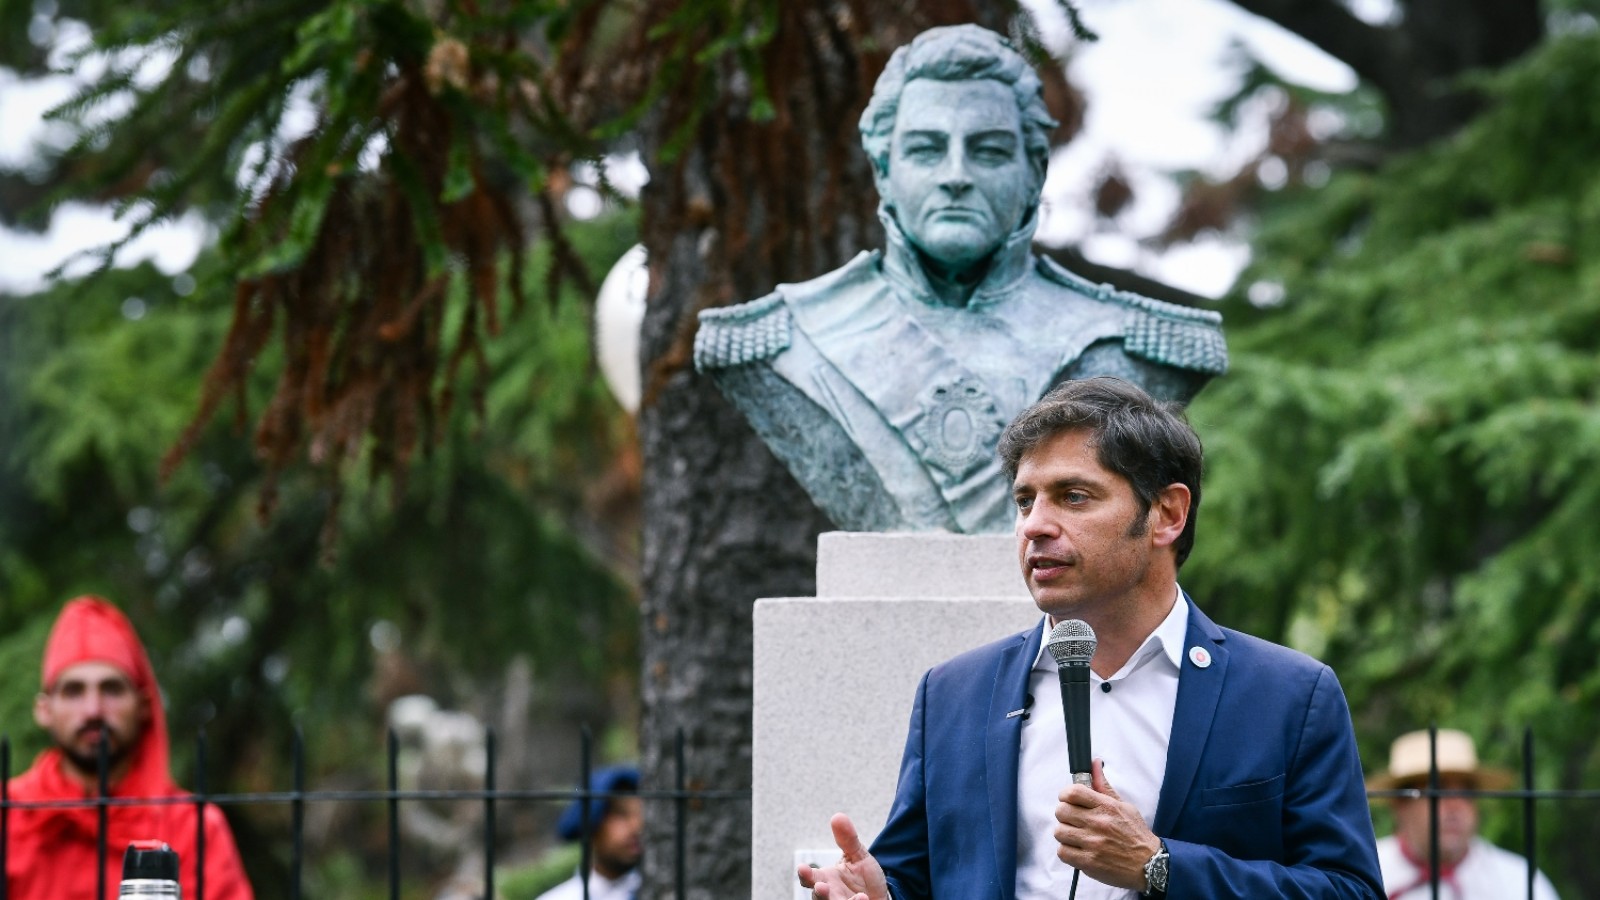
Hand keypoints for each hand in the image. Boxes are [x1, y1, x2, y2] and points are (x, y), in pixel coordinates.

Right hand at [795, 813, 888, 899]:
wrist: (883, 895)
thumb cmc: (865, 878)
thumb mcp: (858, 856)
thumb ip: (848, 839)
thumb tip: (837, 816)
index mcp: (826, 879)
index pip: (809, 878)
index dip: (805, 874)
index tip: (802, 868)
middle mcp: (831, 895)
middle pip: (818, 898)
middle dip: (819, 893)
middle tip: (821, 887)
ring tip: (856, 897)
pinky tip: (864, 899)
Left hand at [1053, 759, 1161, 890]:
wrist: (1149, 864)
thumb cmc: (1136, 834)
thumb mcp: (1124, 806)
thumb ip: (1104, 786)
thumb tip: (1094, 764)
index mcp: (1106, 807)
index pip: (1073, 792)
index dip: (1065, 795)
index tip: (1068, 800)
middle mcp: (1098, 823)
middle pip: (1061, 811)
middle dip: (1064, 814)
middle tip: (1073, 819)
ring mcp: (1092, 844)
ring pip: (1059, 832)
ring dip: (1065, 833)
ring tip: (1076, 835)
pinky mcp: (1089, 862)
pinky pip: (1063, 852)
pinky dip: (1067, 851)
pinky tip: (1077, 849)